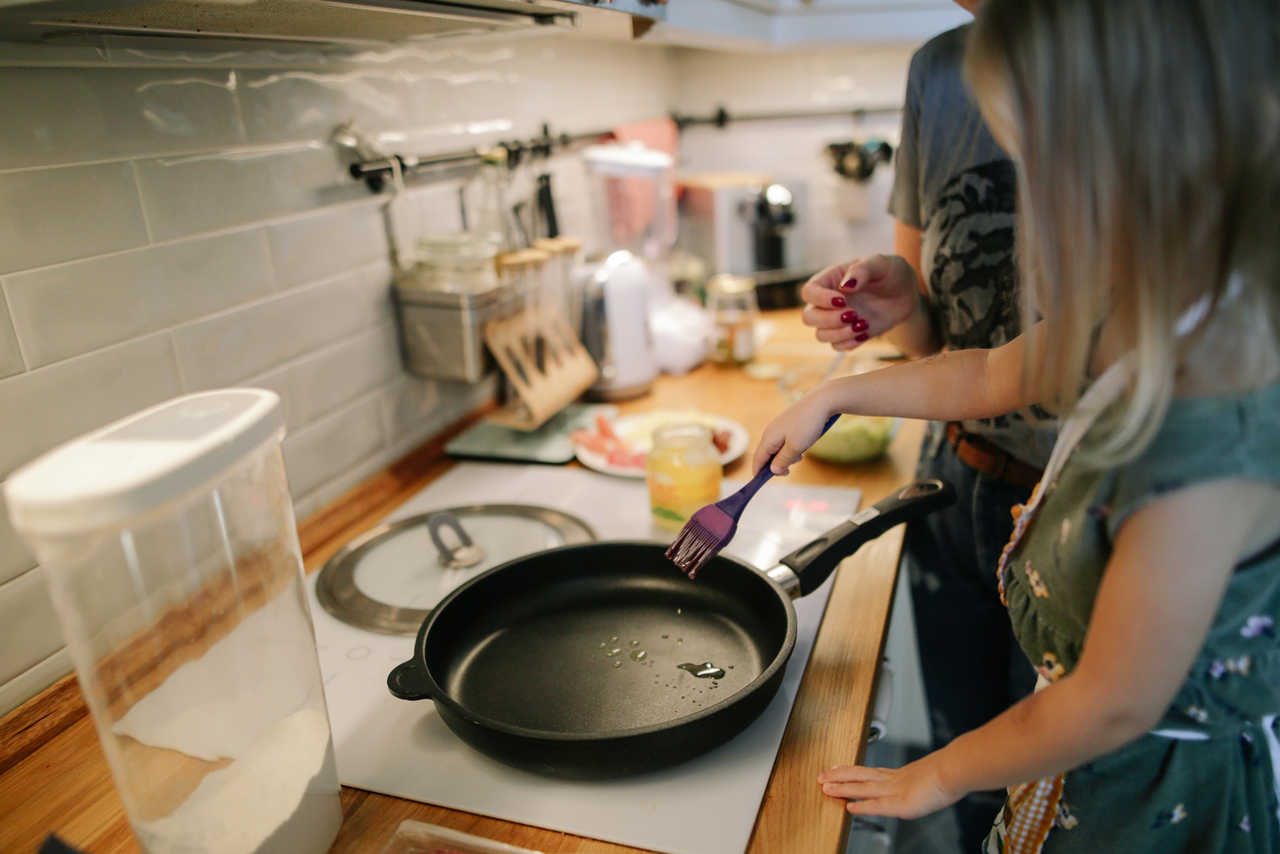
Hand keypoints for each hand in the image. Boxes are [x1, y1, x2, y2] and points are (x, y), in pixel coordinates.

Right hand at [752, 387, 834, 475]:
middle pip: (767, 455)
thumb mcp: (796, 447)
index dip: (758, 472)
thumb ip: (783, 460)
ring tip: (800, 457)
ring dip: (786, 457)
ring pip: (777, 449)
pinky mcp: (788, 424)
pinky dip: (791, 449)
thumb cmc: (807, 425)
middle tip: (790, 471)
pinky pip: (784, 442)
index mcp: (769, 438)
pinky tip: (803, 447)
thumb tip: (772, 470)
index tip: (760, 483)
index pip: (758, 459)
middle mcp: (770, 432)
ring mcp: (779, 427)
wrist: (821, 402)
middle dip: (776, 465)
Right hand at [801, 255, 920, 350]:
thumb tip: (845, 286)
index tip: (842, 301)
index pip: (809, 292)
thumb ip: (862, 270)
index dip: (820, 299)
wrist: (905, 292)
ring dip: (840, 334)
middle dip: (829, 320)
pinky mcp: (848, 334)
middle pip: (809, 317)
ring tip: (864, 325)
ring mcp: (837, 320)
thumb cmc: (890, 272)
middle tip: (853, 314)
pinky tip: (866, 333)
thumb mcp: (880, 263)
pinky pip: (837, 346)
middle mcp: (828, 302)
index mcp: (830, 280)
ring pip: (820, 335)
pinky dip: (850, 343)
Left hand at [817, 756, 962, 819]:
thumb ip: (922, 781)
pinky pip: (877, 806)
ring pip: (863, 787)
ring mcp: (896, 791)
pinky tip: (849, 807)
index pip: (870, 772)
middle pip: (860, 775)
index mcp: (900, 775)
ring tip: (826, 788)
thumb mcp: (932, 776)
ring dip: (843, 788)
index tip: (837, 768)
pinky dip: (862, 806)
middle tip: (821, 776)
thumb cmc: (949, 772)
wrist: (955, 770)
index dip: (851, 771)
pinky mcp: (902, 804)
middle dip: (839, 776)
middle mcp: (893, 780)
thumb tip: (927, 783)